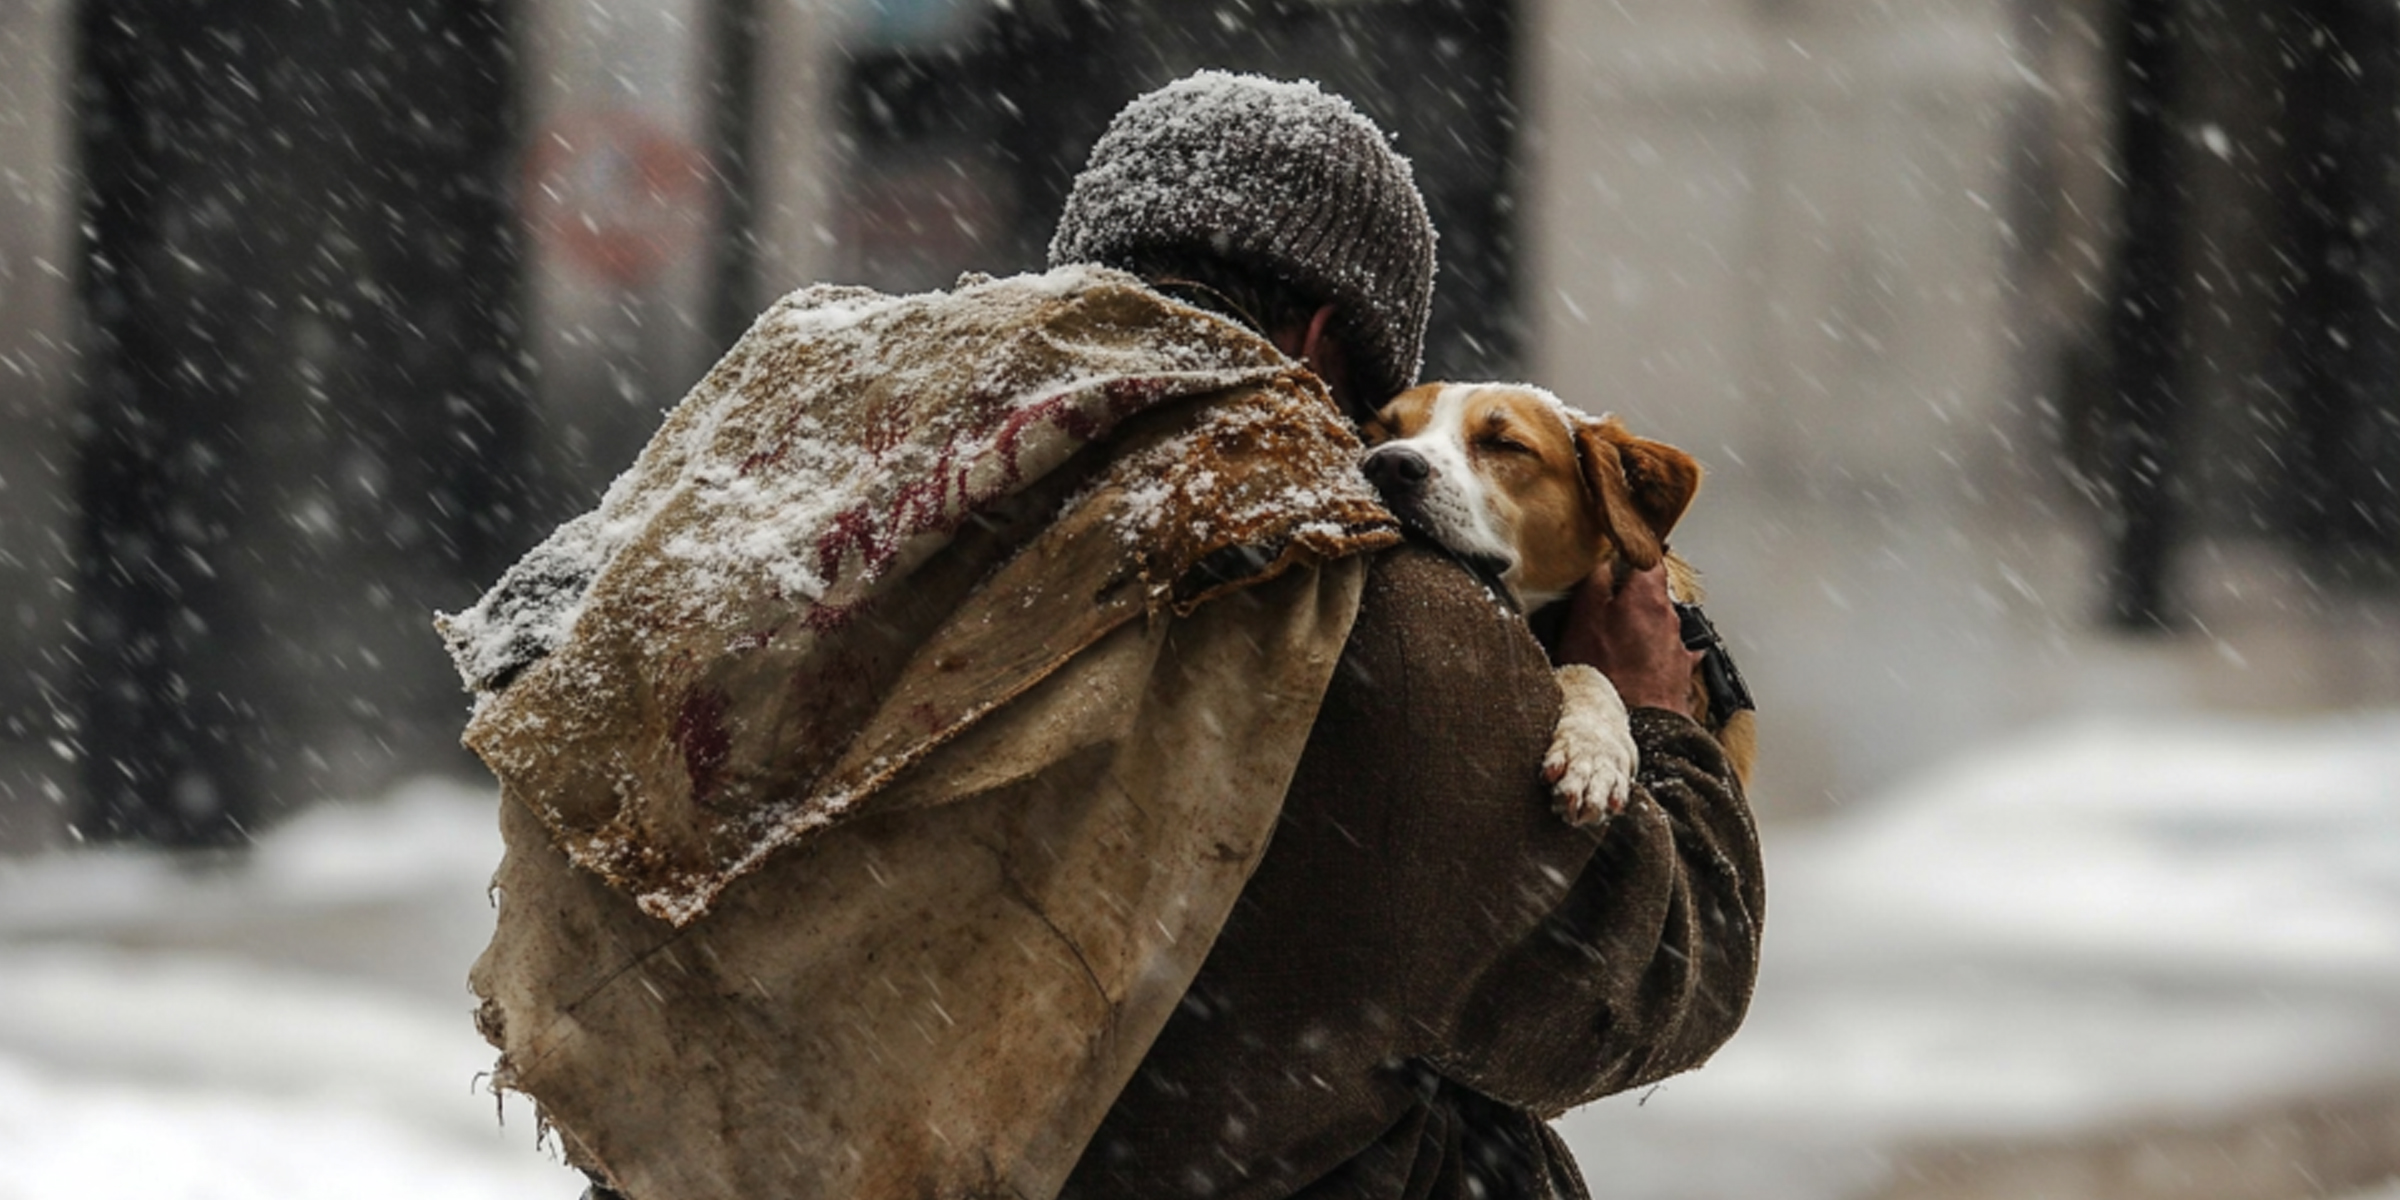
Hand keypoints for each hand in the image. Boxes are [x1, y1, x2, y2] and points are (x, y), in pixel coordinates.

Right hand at [1556, 564, 1700, 717]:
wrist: (1638, 726)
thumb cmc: (1608, 674)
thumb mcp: (1584, 619)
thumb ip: (1595, 582)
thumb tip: (1601, 561)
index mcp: (1648, 597)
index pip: (1650, 559)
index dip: (1632, 556)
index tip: (1619, 557)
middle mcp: (1670, 618)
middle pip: (1654, 594)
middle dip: (1632, 597)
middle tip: (1605, 605)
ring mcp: (1678, 648)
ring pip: (1660, 625)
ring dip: (1642, 629)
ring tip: (1615, 644)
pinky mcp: (1679, 674)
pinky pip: (1666, 656)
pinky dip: (1652, 657)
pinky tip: (1636, 666)